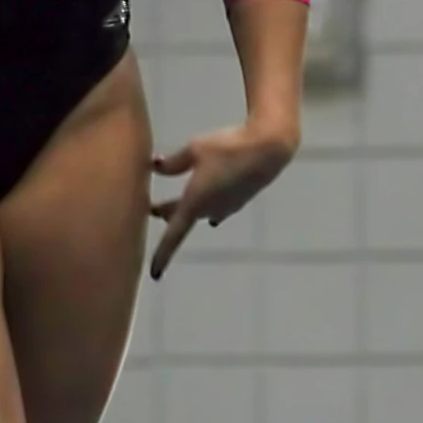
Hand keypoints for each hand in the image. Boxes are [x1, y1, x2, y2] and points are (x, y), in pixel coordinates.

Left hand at [149, 123, 296, 279]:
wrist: (268, 149)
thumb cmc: (228, 148)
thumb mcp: (195, 150)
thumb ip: (173, 163)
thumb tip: (156, 167)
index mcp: (194, 203)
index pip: (173, 236)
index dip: (162, 255)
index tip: (155, 274)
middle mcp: (210, 211)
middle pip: (183, 220)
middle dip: (168, 215)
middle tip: (154, 209)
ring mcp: (227, 207)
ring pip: (200, 212)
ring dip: (186, 207)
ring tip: (175, 202)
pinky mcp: (239, 199)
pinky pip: (216, 205)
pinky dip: (205, 200)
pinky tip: (206, 189)